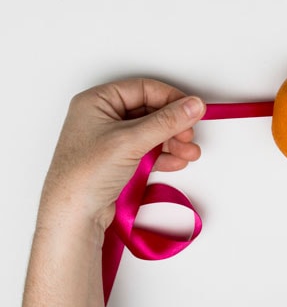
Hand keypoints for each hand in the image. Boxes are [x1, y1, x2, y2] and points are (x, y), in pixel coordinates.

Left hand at [38, 78, 205, 232]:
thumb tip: (193, 105)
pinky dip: (165, 155)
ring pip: (152, 132)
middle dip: (174, 125)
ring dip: (174, 142)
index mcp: (97, 102)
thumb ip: (167, 121)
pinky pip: (148, 150)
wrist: (72, 217)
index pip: (143, 89)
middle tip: (188, 136)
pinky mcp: (118, 160)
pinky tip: (176, 162)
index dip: (170, 99)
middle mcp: (103, 117)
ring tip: (188, 153)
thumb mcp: (131, 141)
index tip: (192, 110)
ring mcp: (111, 140)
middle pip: (151, 111)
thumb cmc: (85, 175)